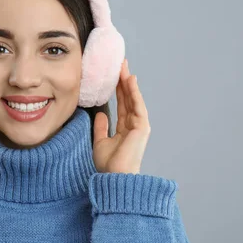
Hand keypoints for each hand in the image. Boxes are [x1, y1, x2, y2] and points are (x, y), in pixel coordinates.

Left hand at [92, 59, 150, 174]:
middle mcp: (134, 125)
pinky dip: (134, 92)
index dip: (118, 90)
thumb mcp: (100, 142)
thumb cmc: (109, 166)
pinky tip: (130, 80)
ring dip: (129, 83)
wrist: (115, 178)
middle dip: (124, 81)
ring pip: (133, 99)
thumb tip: (100, 113)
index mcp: (125, 129)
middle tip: (120, 64)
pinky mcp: (142, 127)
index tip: (114, 75)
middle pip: (129, 98)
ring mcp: (139, 125)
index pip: (122, 104)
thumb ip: (101, 128)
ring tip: (123, 67)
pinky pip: (137, 105)